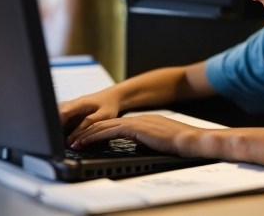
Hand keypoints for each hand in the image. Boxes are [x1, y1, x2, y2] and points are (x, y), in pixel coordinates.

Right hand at [59, 87, 121, 146]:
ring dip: (58, 127)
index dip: (57, 125)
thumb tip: (73, 138)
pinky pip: (63, 118)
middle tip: (59, 141)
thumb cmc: (110, 105)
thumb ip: (88, 125)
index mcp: (80, 103)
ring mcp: (71, 106)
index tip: (58, 138)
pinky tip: (66, 134)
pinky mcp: (73, 111)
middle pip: (56, 114)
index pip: (62, 113)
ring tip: (62, 139)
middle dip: (55, 128)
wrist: (114, 96)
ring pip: (57, 116)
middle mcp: (73, 103)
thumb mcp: (103, 116)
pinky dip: (62, 126)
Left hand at [70, 114, 202, 157]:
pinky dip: (96, 136)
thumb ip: (145, 140)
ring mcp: (136, 122)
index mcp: (143, 122)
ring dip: (88, 134)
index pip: (116, 125)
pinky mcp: (136, 127)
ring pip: (105, 126)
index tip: (88, 138)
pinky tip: (87, 141)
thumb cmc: (178, 143)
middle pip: (107, 123)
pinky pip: (111, 131)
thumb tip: (137, 145)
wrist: (188, 138)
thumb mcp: (157, 141)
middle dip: (89, 131)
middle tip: (74, 139)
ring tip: (75, 141)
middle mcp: (138, 119)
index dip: (100, 131)